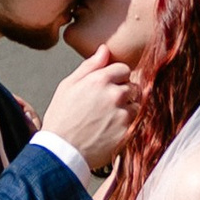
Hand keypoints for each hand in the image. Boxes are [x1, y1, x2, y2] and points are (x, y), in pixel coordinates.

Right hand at [41, 43, 141, 175]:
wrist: (62, 151)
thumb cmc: (61, 117)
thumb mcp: (68, 86)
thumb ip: (89, 66)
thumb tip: (104, 49)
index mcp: (99, 80)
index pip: (124, 69)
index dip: (117, 77)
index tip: (108, 87)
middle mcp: (114, 94)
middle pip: (133, 86)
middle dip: (124, 93)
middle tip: (108, 105)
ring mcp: (122, 114)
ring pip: (137, 105)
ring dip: (128, 109)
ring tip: (110, 119)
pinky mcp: (127, 132)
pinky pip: (136, 123)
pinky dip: (128, 125)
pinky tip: (112, 130)